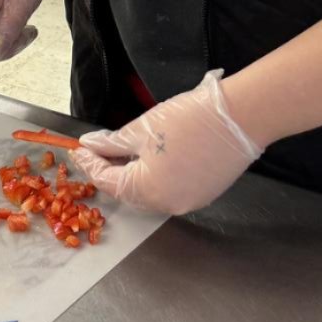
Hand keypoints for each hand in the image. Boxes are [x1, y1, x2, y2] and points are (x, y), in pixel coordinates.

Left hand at [73, 70, 264, 215]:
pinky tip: (152, 159)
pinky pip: (170, 190)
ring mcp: (188, 202)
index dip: (90, 163)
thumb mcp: (142, 128)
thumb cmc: (191, 119)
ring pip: (150, 193)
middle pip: (128, 191)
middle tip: (98, 151)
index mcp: (147, 190)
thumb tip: (91, 146)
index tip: (79, 149)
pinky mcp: (204, 194)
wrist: (241, 116)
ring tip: (122, 153)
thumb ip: (112, 142)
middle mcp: (166, 205)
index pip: (107, 181)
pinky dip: (156, 178)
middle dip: (110, 171)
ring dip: (133, 175)